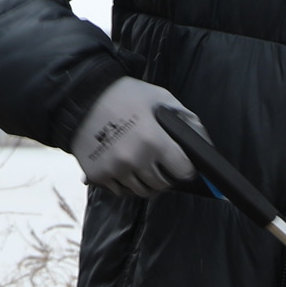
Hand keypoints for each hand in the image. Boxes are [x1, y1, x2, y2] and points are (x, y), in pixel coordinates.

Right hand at [69, 77, 198, 198]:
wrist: (81, 96)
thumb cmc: (125, 95)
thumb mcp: (161, 98)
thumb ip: (187, 120)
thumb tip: (205, 145)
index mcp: (153, 140)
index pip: (183, 171)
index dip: (186, 167)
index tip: (182, 163)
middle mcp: (134, 159)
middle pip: (163, 185)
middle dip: (167, 175)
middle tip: (161, 162)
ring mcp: (114, 170)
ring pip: (142, 191)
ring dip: (147, 181)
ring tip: (142, 163)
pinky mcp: (97, 175)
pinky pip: (120, 191)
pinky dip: (126, 183)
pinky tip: (124, 166)